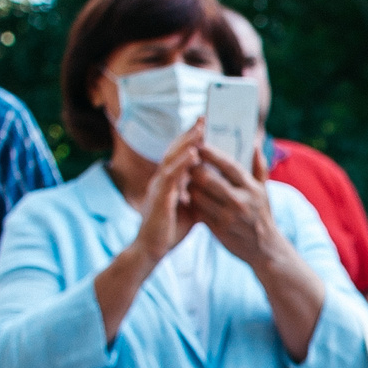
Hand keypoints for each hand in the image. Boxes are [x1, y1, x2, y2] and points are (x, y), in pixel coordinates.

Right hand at [134, 122, 204, 264]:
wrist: (152, 250)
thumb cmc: (170, 230)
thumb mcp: (190, 207)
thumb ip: (198, 193)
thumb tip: (215, 185)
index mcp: (169, 181)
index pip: (180, 155)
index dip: (191, 140)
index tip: (205, 125)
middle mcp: (162, 180)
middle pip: (175, 150)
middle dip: (189, 134)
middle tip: (203, 118)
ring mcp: (159, 187)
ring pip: (172, 159)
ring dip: (186, 143)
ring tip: (200, 130)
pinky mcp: (159, 198)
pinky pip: (171, 177)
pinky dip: (181, 164)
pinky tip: (192, 154)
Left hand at [193, 138, 287, 269]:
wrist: (264, 249)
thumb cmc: (262, 215)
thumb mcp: (264, 192)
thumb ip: (259, 168)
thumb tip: (255, 146)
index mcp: (251, 188)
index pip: (228, 165)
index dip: (211, 153)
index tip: (199, 143)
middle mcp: (240, 202)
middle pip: (208, 179)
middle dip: (194, 167)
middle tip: (186, 160)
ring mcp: (227, 217)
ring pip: (198, 195)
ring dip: (188, 184)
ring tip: (183, 176)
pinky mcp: (218, 229)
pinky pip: (197, 211)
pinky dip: (190, 201)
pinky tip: (186, 194)